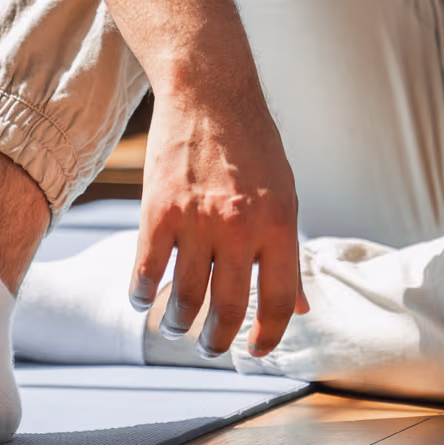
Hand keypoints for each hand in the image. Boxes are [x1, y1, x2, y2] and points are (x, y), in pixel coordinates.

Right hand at [131, 89, 309, 357]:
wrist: (210, 94)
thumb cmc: (254, 146)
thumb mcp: (285, 197)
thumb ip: (288, 254)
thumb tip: (301, 306)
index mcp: (279, 225)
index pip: (280, 300)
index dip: (269, 336)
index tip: (256, 351)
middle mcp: (240, 228)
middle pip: (230, 309)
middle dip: (219, 341)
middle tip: (212, 348)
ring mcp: (197, 221)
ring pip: (185, 298)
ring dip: (180, 324)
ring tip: (179, 326)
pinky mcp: (158, 212)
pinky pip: (146, 270)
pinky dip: (142, 294)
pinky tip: (143, 299)